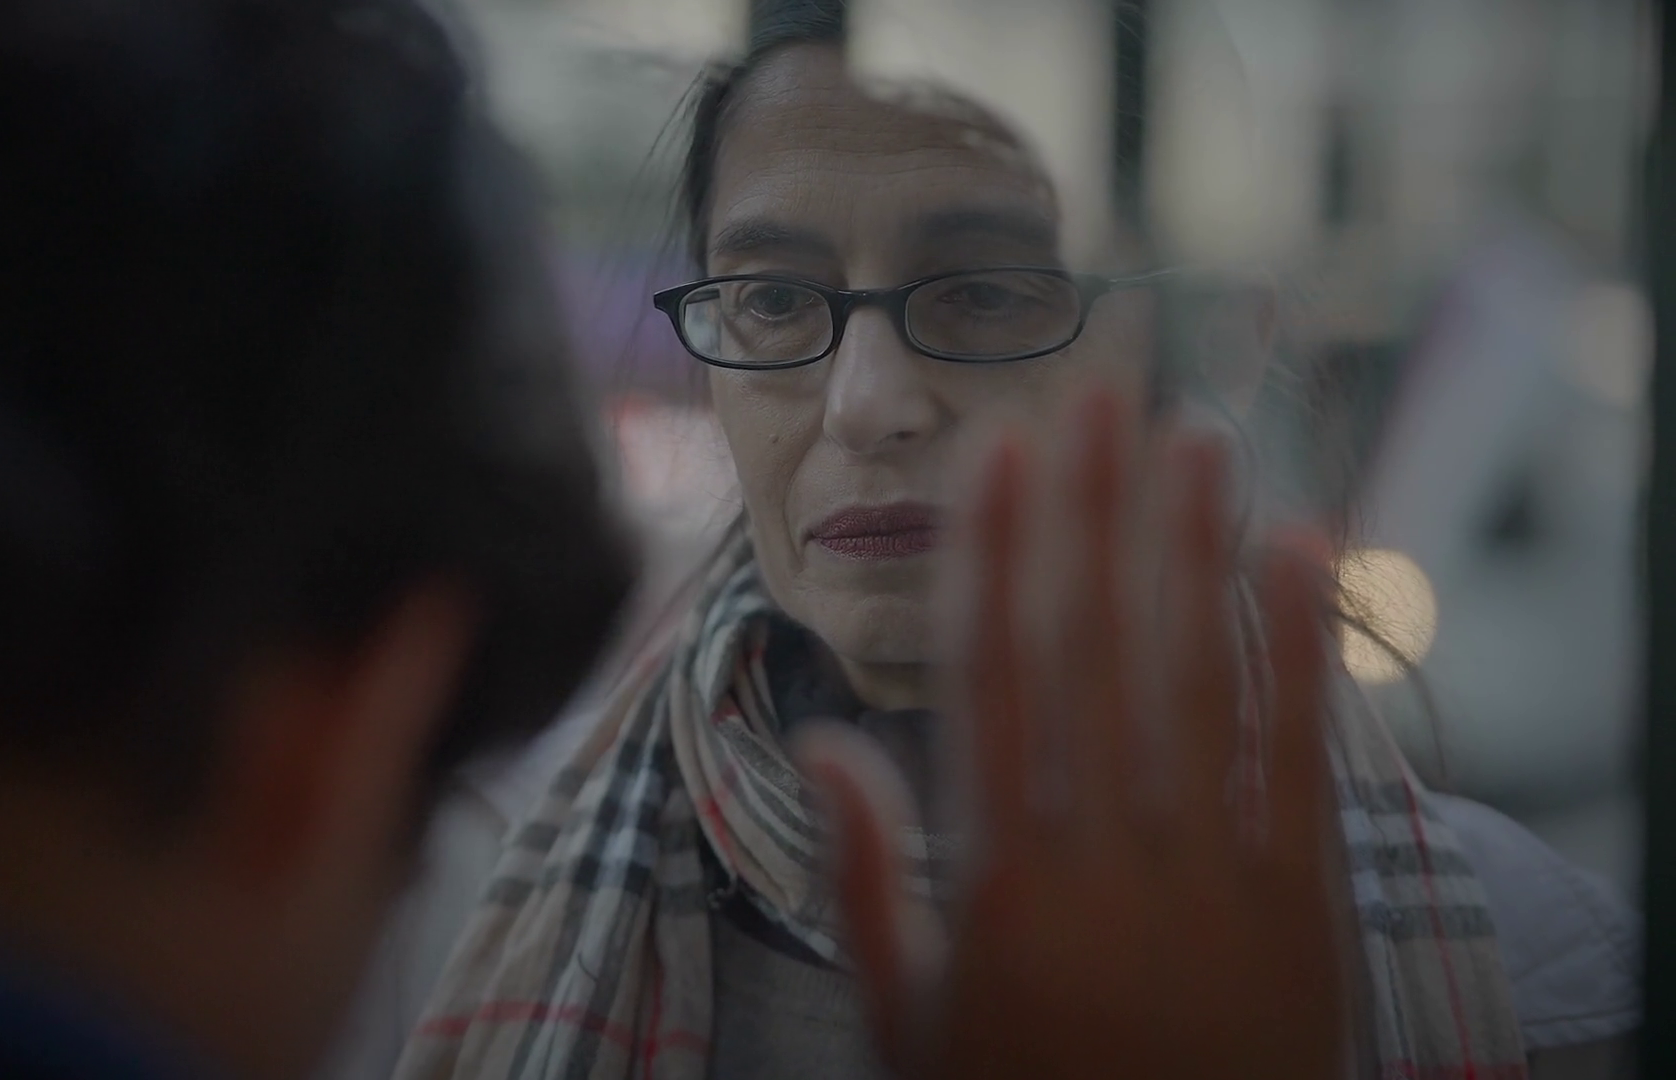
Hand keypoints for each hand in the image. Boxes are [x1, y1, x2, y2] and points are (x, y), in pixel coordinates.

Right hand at [798, 384, 1348, 1079]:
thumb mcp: (908, 1017)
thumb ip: (868, 876)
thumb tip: (822, 740)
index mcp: (997, 876)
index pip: (990, 676)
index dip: (993, 553)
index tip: (999, 455)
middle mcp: (1102, 851)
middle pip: (1096, 648)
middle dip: (1093, 514)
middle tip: (1099, 396)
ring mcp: (1209, 870)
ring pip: (1197, 678)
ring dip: (1194, 547)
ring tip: (1194, 438)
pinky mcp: (1301, 897)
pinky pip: (1299, 755)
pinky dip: (1302, 646)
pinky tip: (1302, 550)